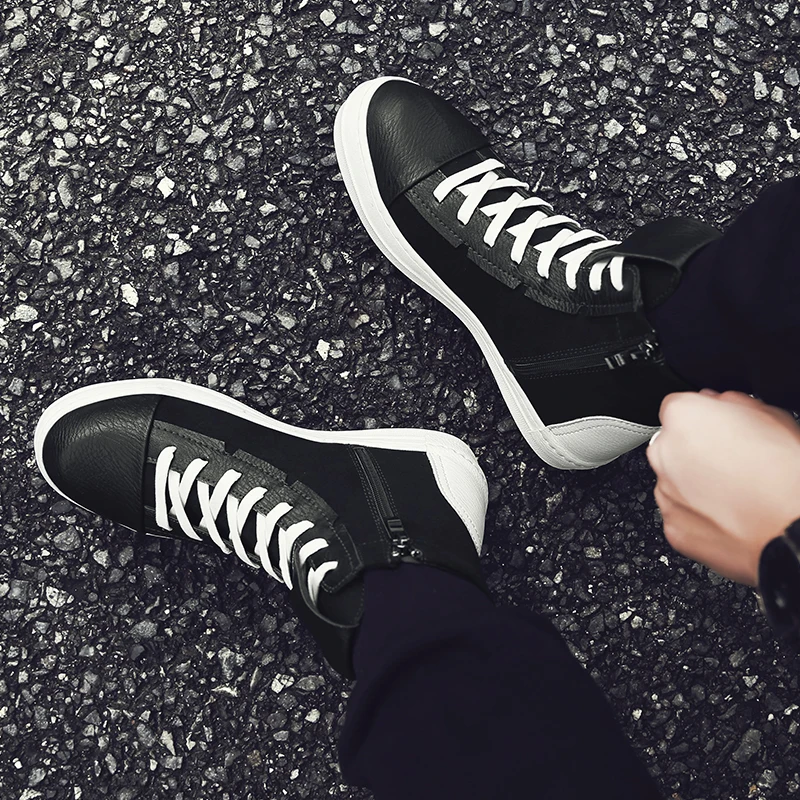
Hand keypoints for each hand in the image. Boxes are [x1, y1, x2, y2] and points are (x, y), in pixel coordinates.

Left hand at [647, 390, 799, 585]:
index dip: (704, 418)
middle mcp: (665, 452)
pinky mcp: (673, 527)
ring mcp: (666, 492)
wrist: (794, 527)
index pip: (679, 407)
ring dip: (695, 484)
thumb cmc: (787, 473)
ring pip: (674, 481)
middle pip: (672, 445)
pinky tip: (729, 516)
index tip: (721, 429)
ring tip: (736, 493)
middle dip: (695, 452)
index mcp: (684, 416)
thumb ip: (730, 404)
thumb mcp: (770, 416)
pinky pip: (681, 515)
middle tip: (733, 464)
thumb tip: (720, 404)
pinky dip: (698, 516)